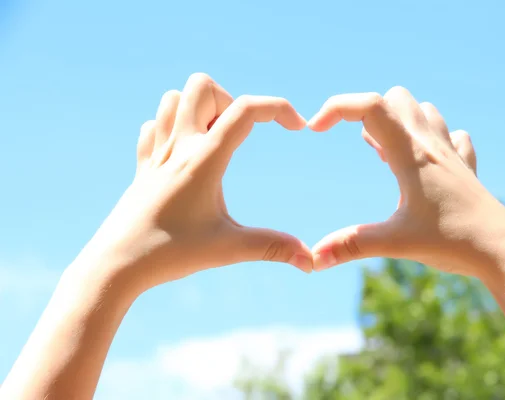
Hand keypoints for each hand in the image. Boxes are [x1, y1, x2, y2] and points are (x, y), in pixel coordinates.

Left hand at [79, 73, 312, 291]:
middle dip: (230, 101)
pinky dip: (172, 127)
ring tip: (214, 142)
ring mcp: (156, 153)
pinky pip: (154, 125)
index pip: (246, 110)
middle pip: (202, 86)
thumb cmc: (169, 254)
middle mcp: (178, 146)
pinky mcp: (142, 166)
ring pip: (173, 99)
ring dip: (199, 109)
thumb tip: (311, 261)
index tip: (297, 128)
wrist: (115, 265)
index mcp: (204, 159)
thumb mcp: (228, 248)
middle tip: (239, 137)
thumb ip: (272, 247)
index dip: (279, 108)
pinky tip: (185, 156)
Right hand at [308, 87, 504, 276]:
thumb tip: (314, 258)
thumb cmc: (453, 243)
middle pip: (395, 98)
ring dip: (398, 122)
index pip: (369, 105)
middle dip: (367, 112)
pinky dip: (430, 138)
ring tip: (384, 153)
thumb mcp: (396, 243)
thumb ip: (351, 246)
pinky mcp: (465, 169)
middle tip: (359, 146)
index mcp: (411, 153)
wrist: (504, 252)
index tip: (314, 131)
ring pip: (424, 110)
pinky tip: (423, 163)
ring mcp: (452, 154)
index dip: (335, 108)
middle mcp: (432, 145)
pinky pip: (450, 135)